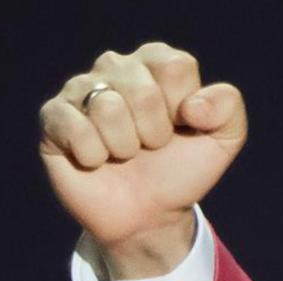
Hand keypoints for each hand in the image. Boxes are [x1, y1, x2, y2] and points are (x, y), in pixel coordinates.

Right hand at [38, 43, 246, 276]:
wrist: (149, 215)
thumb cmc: (181, 172)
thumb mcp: (223, 141)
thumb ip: (227, 108)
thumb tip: (193, 106)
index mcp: (156, 63)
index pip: (175, 67)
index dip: (183, 109)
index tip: (181, 128)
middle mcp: (116, 67)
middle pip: (143, 90)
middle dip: (155, 133)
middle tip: (151, 147)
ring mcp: (80, 90)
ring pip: (108, 107)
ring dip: (125, 146)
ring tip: (124, 153)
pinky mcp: (54, 117)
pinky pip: (75, 127)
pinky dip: (94, 155)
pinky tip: (96, 160)